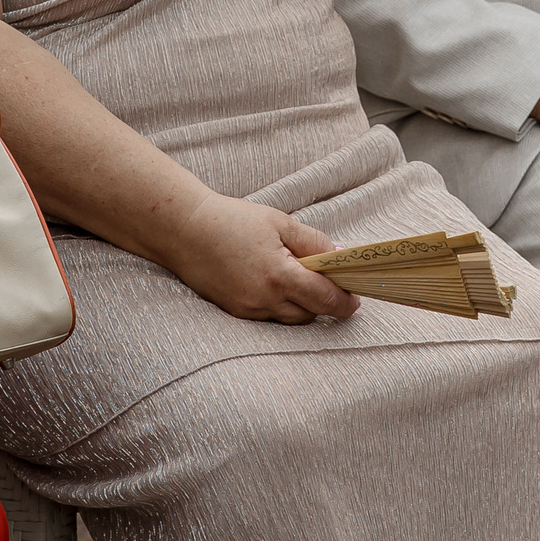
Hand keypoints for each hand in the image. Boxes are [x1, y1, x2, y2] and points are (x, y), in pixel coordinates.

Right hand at [162, 192, 358, 323]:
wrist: (184, 229)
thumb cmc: (233, 221)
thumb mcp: (280, 223)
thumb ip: (314, 242)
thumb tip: (340, 257)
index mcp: (279, 275)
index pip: (325, 299)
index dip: (345, 301)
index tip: (355, 298)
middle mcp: (264, 299)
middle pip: (310, 314)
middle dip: (324, 302)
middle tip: (329, 283)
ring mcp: (248, 309)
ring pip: (289, 319)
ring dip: (301, 305)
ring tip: (300, 281)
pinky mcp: (235, 312)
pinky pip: (269, 317)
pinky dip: (280, 305)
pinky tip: (276, 285)